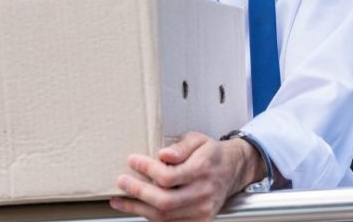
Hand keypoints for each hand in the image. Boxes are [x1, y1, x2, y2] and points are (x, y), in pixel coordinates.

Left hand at [110, 131, 264, 221]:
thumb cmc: (211, 154)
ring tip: (120, 200)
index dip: (147, 169)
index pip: (169, 176)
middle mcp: (203, 193)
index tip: (132, 160)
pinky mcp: (200, 221)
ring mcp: (202, 210)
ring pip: (165, 216)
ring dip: (139, 209)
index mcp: (202, 170)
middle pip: (165, 201)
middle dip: (138, 192)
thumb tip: (164, 154)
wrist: (232, 170)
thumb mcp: (198, 140)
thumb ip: (181, 147)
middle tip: (121, 182)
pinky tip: (138, 208)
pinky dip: (151, 217)